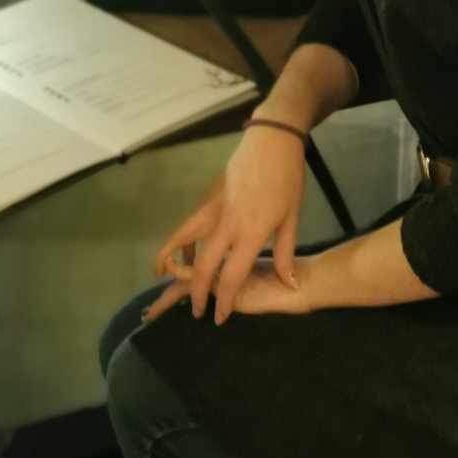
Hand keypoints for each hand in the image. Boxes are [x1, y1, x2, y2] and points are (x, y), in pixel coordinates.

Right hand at [147, 121, 307, 324]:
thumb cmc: (287, 179)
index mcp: (251, 232)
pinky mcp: (209, 197)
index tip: (219, 318)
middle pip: (204, 264)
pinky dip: (182, 239)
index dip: (224, 300)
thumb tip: (289, 285)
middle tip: (196, 310)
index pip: (231, 276)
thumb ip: (285, 254)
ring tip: (165, 276)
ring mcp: (214, 208)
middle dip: (197, 291)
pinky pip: (191, 224)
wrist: (271, 140)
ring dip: (174, 260)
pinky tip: (185, 250)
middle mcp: (227, 223)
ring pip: (184, 238)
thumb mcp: (292, 218)